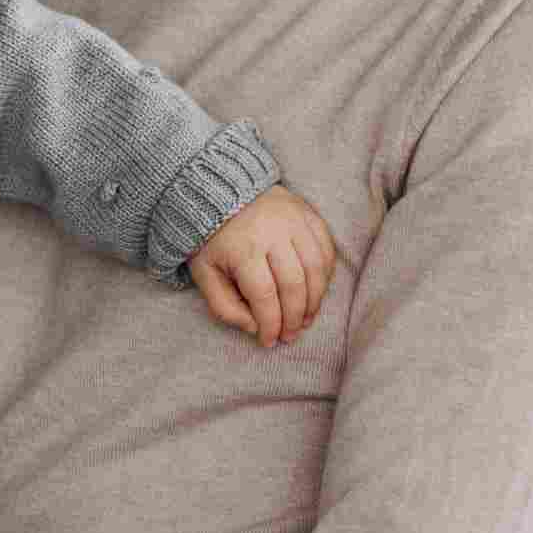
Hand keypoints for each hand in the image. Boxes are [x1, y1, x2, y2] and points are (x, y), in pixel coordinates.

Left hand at [191, 184, 339, 346]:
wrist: (221, 191)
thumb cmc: (212, 238)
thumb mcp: (205, 273)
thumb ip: (224, 305)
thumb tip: (254, 327)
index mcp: (243, 248)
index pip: (264, 295)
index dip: (271, 324)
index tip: (269, 341)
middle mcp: (272, 232)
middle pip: (295, 285)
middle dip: (294, 318)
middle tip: (290, 335)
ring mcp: (294, 220)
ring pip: (317, 268)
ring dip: (315, 300)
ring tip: (305, 320)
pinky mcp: (307, 213)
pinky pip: (326, 249)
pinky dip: (326, 275)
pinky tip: (316, 292)